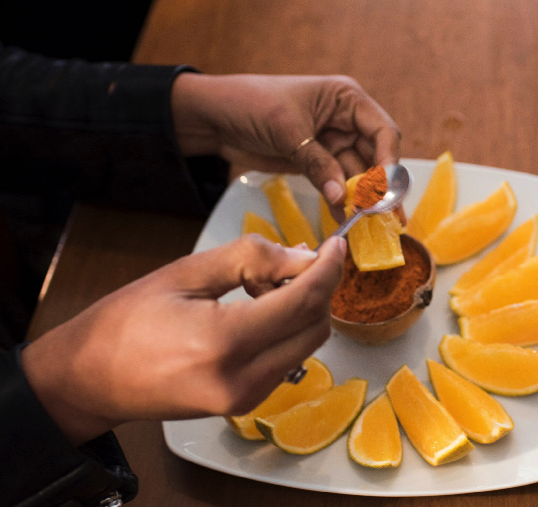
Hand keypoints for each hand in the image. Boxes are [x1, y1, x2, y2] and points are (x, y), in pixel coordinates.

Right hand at [21, 235, 346, 445]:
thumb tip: (302, 255)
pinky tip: (258, 311)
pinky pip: (287, 360)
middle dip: (318, 289)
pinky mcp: (245, 404)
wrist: (88, 380)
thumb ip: (250, 260)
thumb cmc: (125, 322)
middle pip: (315, 327)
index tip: (336, 245)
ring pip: (306, 346)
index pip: (302, 302)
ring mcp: (246, 398)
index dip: (327, 269)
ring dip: (303, 310)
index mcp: (224, 342)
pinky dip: (287, 331)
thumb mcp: (185, 272)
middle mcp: (242, 379)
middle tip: (296, 259)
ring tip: (264, 285)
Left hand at [171, 73, 400, 218]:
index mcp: (347, 99)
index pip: (383, 132)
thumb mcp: (288, 131)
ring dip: (361, 199)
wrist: (213, 115)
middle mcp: (346, 120)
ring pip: (358, 174)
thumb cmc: (250, 103)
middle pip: (375, 157)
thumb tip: (342, 197)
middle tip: (386, 217)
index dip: (389, 162)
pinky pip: (336, 183)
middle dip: (379, 187)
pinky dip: (340, 201)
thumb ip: (318, 164)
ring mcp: (332, 142)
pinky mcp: (316, 161)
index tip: (386, 191)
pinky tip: (344, 220)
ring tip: (368, 225)